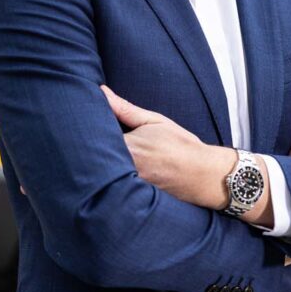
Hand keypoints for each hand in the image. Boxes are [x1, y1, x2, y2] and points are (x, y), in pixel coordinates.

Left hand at [100, 85, 234, 206]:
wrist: (205, 175)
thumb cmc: (182, 145)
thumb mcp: (155, 121)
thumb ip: (125, 109)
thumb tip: (101, 92)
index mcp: (128, 147)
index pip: (94, 137)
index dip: (88, 132)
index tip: (85, 127)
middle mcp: (126, 170)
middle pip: (95, 158)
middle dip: (91, 150)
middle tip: (88, 144)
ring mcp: (130, 187)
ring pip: (103, 175)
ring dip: (101, 167)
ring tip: (103, 160)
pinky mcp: (134, 200)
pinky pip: (115, 189)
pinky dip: (111, 183)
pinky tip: (115, 177)